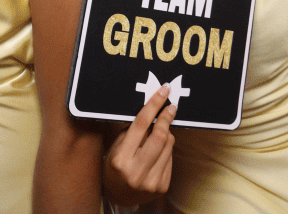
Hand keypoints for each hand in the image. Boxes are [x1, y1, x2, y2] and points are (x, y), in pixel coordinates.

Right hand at [102, 85, 175, 205]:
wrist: (120, 195)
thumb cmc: (116, 165)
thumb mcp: (117, 146)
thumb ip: (134, 131)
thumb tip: (154, 109)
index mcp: (121, 159)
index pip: (141, 125)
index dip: (154, 105)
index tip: (163, 92)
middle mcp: (136, 172)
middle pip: (159, 136)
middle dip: (166, 117)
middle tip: (170, 106)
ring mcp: (151, 182)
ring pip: (168, 145)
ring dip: (167, 133)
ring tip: (160, 131)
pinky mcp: (162, 187)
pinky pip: (170, 157)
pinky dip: (167, 148)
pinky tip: (159, 149)